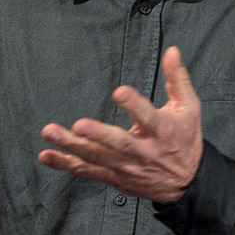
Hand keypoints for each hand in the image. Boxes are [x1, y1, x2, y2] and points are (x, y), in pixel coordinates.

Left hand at [38, 46, 202, 203]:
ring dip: (71, 146)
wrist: (186, 183)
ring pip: (96, 157)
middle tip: (78, 124)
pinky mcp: (112, 176)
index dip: (134, 105)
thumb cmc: (185, 140)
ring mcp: (125, 166)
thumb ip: (177, 79)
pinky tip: (45, 155)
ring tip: (50, 132)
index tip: (119, 92)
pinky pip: (86, 171)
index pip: (148, 117)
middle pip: (117, 143)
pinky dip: (64, 164)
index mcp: (162, 131)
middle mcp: (142, 151)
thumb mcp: (188, 109)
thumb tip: (172, 51)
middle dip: (97, 134)